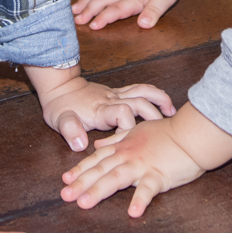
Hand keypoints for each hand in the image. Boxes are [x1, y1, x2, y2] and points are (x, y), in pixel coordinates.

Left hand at [30, 67, 175, 151]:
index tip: (129, 140)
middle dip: (154, 115)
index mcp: (101, 109)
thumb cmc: (60, 106)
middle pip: (140, 101)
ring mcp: (116, 94)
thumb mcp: (61, 120)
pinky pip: (139, 89)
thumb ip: (70, 131)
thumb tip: (79, 145)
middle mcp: (112, 100)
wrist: (59, 87)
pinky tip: (163, 103)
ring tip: (172, 112)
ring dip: (159, 100)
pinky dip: (153, 94)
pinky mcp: (118, 92)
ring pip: (143, 92)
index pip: (122, 113)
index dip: (129, 127)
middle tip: (166, 129)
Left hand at [59, 103, 231, 216]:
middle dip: (81, 183)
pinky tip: (133, 212)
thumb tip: (98, 145)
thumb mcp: (138, 131)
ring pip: (116, 178)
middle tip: (65, 195)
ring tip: (84, 203)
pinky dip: (140, 199)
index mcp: (123, 147)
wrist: (191, 133)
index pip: (97, 159)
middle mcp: (128, 156)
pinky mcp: (159, 174)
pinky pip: (149, 188)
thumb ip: (117, 139)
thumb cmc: (167, 133)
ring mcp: (142, 165)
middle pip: (100, 170)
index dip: (80, 169)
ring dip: (99, 191)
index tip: (65, 179)